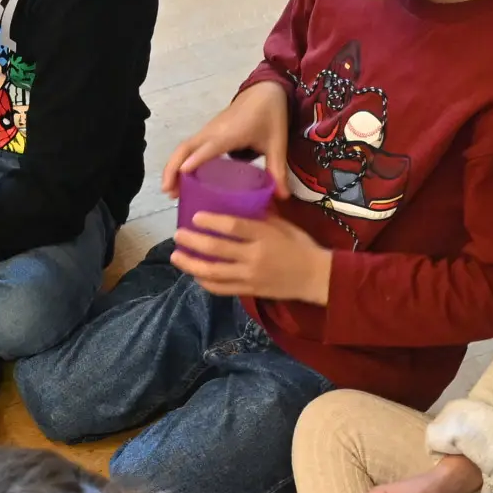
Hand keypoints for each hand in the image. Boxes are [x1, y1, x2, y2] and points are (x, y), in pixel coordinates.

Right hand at [159, 82, 292, 201]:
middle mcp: (213, 132)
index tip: (183, 173)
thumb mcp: (277, 143)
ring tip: (171, 192)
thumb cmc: (270, 116)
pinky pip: (189, 147)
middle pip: (184, 148)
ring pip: (183, 148)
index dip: (196, 159)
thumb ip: (277, 170)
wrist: (265, 91)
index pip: (209, 147)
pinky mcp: (208, 132)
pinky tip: (182, 180)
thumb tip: (283, 198)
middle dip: (173, 169)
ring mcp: (208, 131)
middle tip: (169, 193)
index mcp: (230, 133)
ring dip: (173, 168)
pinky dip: (180, 162)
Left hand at [172, 208, 330, 302]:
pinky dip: (205, 282)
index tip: (194, 216)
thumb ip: (261, 215)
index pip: (233, 227)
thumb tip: (238, 202)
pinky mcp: (249, 291)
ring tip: (176, 256)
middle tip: (177, 235)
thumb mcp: (284, 225)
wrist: (317, 277)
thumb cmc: (301, 246)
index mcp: (264, 236)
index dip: (211, 222)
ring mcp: (250, 276)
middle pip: (216, 250)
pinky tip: (194, 274)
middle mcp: (254, 257)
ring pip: (213, 272)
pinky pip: (221, 289)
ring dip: (191, 264)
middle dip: (193, 242)